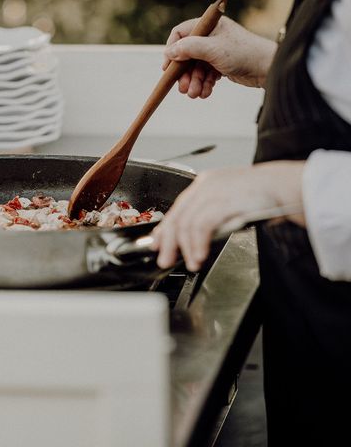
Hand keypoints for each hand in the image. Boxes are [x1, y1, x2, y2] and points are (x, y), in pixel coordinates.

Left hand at [150, 161, 305, 270]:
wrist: (288, 187)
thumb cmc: (263, 197)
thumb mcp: (230, 202)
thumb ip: (210, 215)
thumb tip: (191, 238)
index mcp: (206, 183)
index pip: (178, 208)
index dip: (165, 229)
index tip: (157, 244)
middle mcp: (207, 185)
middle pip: (178, 216)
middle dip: (168, 242)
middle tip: (165, 259)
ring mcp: (215, 192)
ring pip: (187, 223)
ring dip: (186, 248)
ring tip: (190, 263)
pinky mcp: (225, 201)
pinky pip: (203, 226)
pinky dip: (198, 244)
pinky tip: (199, 255)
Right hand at [163, 16, 276, 98]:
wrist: (266, 68)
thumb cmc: (244, 53)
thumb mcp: (213, 49)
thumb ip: (189, 48)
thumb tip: (170, 52)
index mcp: (209, 26)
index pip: (181, 34)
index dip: (172, 50)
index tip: (168, 68)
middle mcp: (211, 37)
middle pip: (186, 56)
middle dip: (184, 74)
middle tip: (183, 89)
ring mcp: (215, 52)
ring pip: (195, 69)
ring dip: (193, 83)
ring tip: (196, 94)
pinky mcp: (221, 65)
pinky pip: (205, 76)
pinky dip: (203, 85)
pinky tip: (206, 93)